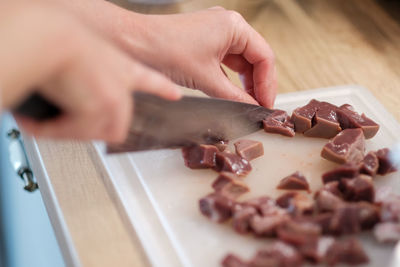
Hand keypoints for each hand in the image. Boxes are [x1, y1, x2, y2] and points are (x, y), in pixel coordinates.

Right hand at [1, 2, 179, 141]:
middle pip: (115, 126)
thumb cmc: (59, 41)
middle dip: (88, 128)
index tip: (175, 94)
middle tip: (65, 120)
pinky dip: (51, 131)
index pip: (150, 79)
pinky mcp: (101, 111)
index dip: (163, 88)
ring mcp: (115, 99)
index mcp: (122, 67)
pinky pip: (74, 134)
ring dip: (65, 128)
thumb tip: (68, 95)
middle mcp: (122, 86)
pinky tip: (36, 122)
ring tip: (45, 117)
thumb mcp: (82, 56)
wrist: (50, 38)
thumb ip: (86, 79)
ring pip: (91, 132)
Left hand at [125, 7, 276, 107]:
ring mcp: (215, 33)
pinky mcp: (203, 43)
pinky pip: (225, 62)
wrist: (133, 43)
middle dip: (258, 84)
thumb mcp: (205, 78)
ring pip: (241, 61)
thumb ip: (233, 96)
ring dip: (245, 82)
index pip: (264, 57)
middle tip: (258, 106)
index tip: (266, 104)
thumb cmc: (165, 50)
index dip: (267, 84)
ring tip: (247, 103)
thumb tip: (251, 108)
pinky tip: (231, 94)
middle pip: (255, 58)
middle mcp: (227, 26)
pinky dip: (230, 79)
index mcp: (234, 26)